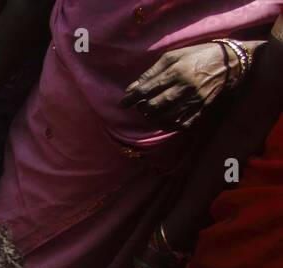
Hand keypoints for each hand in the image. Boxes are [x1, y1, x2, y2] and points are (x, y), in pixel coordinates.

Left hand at [120, 43, 237, 130]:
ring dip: (152, 119)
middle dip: (142, 108)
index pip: (147, 89)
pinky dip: (169, 126)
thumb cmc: (198, 55)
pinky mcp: (202, 108)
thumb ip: (152, 72)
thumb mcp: (174, 56)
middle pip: (154, 106)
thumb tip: (131, 89)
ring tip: (150, 113)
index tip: (122, 104)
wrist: (230, 62)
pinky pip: (182, 124)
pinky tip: (164, 121)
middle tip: (140, 106)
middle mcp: (185, 87)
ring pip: (166, 118)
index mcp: (177, 71)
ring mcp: (195, 100)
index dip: (131, 99)